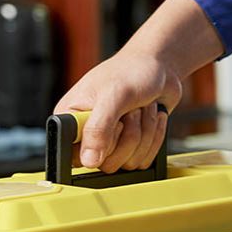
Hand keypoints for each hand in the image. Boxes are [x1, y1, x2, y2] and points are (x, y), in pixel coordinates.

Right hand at [53, 52, 181, 172]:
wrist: (160, 67)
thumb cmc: (132, 71)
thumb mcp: (114, 95)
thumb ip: (98, 128)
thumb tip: (88, 161)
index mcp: (71, 119)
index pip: (75, 157)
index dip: (98, 146)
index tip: (114, 123)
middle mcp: (88, 134)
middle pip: (106, 164)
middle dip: (129, 135)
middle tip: (131, 110)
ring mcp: (111, 142)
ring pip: (128, 163)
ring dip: (145, 133)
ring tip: (141, 108)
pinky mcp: (131, 146)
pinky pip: (144, 160)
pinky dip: (155, 137)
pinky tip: (151, 116)